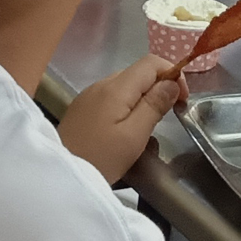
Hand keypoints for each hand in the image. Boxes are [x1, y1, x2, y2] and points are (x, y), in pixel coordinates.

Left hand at [55, 52, 182, 184]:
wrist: (57, 178)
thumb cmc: (100, 159)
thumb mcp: (134, 136)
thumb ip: (154, 106)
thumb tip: (172, 82)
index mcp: (116, 87)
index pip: (151, 62)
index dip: (173, 74)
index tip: (182, 101)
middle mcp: (101, 84)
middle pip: (138, 73)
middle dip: (159, 87)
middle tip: (169, 116)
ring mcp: (89, 95)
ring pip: (125, 85)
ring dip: (143, 98)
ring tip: (150, 126)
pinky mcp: (82, 109)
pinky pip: (112, 98)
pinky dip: (127, 106)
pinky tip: (127, 130)